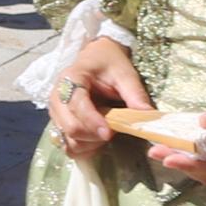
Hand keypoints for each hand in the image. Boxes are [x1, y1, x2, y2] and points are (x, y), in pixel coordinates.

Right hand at [49, 37, 150, 160]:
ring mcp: (56, 112)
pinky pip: (68, 145)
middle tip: (114, 129)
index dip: (93, 122)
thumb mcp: (125, 74)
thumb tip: (149, 116)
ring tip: (107, 130)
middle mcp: (57, 97)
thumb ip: (135, 94)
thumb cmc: (109, 63)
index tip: (109, 133)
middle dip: (94, 135)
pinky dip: (84, 147)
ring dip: (90, 143)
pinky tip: (97, 138)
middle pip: (70, 127)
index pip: (77, 105)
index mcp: (71, 79)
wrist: (96, 57)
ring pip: (68, 139)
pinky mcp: (59, 124)